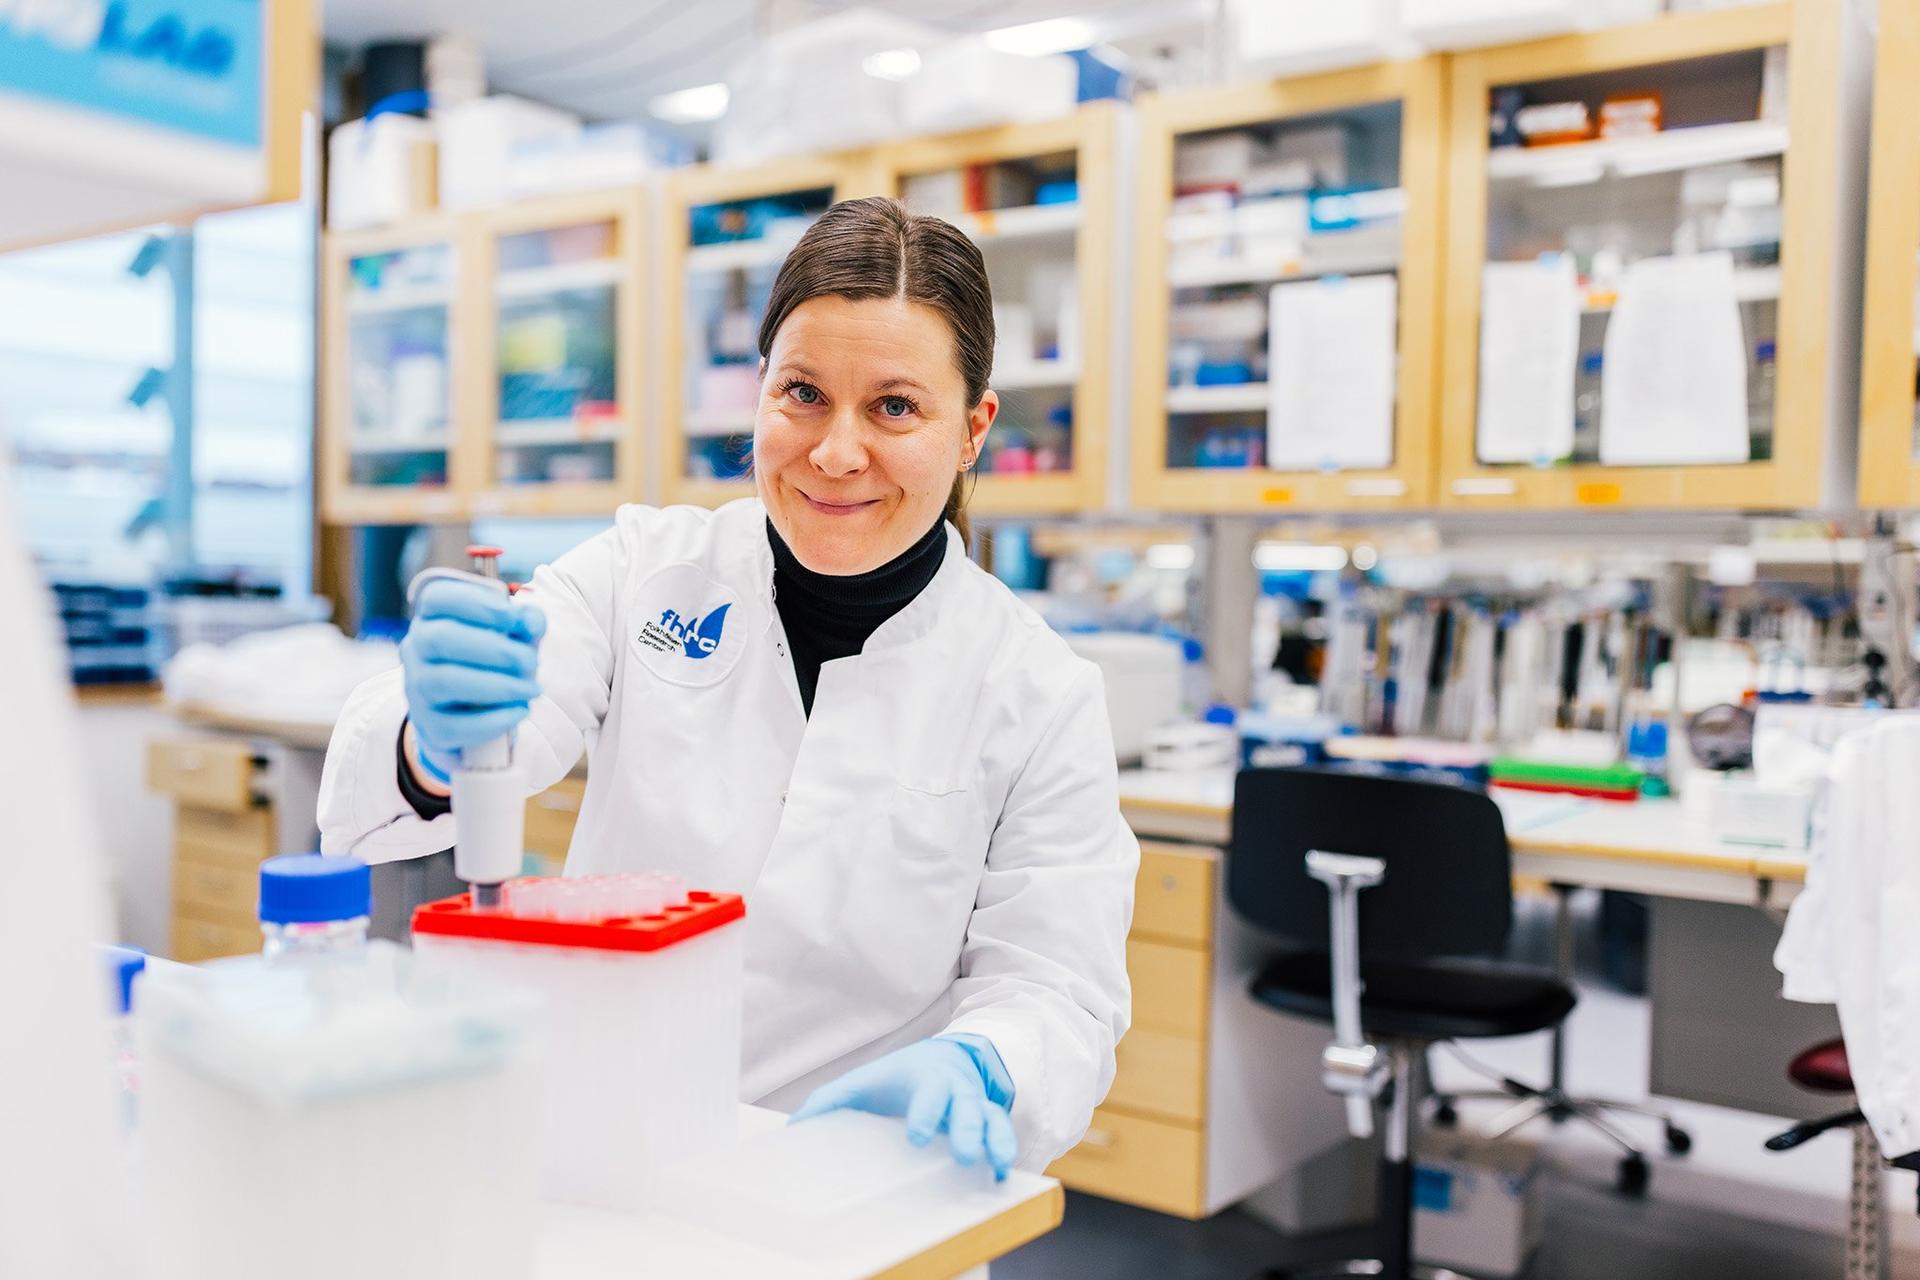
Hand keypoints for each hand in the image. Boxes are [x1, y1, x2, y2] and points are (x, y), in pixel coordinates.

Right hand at [399, 578, 546, 780]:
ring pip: (444, 682)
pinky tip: (520, 711)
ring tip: (532, 689)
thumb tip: (529, 622)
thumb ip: (526, 621)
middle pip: (441, 638)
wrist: (472, 709)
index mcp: (434, 615)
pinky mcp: (429, 723)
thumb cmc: (494, 658)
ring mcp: (417, 687)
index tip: (513, 616)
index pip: (437, 596)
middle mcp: (417, 647)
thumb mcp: (514, 633)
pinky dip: (493, 719)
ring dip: (498, 685)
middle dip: (496, 649)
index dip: (476, 602)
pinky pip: (454, 724)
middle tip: (530, 662)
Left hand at [789, 1038, 1016, 1179]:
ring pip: (994, 1119)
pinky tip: (1001, 1175)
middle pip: (968, 1106)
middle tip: (964, 1155)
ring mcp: (975, 1106)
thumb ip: (831, 1102)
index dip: (925, 1114)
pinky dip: (1003, 1154)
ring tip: (998, 1165)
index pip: (928, 1094)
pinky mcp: (987, 1123)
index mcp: (926, 1080)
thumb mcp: (865, 1081)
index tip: (918, 1137)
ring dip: (998, 1141)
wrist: (944, 1058)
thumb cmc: (896, 1076)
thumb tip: (795, 1128)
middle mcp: (956, 1091)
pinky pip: (1000, 1135)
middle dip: (968, 1130)